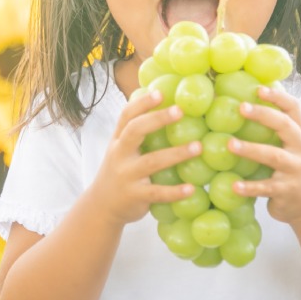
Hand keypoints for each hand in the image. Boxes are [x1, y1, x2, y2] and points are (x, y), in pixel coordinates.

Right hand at [89, 89, 200, 225]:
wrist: (101, 206)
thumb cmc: (119, 169)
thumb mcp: (121, 148)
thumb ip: (136, 130)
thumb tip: (160, 102)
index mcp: (118, 140)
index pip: (127, 116)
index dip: (142, 103)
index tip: (160, 93)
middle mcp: (120, 154)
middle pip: (135, 131)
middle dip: (157, 119)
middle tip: (180, 111)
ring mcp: (127, 176)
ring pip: (152, 162)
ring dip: (176, 153)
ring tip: (199, 147)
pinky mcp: (136, 196)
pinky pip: (158, 193)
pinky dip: (175, 191)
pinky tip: (192, 188)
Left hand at [227, 86, 300, 224]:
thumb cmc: (292, 170)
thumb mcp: (291, 148)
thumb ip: (276, 131)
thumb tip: (245, 105)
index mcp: (300, 135)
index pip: (294, 109)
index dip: (278, 97)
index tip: (258, 88)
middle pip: (285, 126)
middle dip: (263, 115)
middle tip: (241, 107)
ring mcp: (295, 170)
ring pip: (274, 156)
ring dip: (251, 149)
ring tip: (230, 144)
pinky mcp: (286, 191)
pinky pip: (266, 187)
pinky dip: (249, 187)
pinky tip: (234, 185)